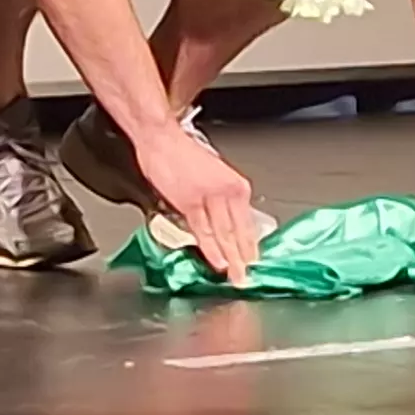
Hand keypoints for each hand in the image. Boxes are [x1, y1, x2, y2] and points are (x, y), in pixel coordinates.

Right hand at [136, 121, 268, 285]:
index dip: (250, 243)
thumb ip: (222, 196)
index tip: (253, 259)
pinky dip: (210, 248)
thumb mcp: (214, 172)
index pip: (247, 222)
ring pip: (223, 233)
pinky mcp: (189, 203)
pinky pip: (202, 231)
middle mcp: (226, 191)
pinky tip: (217, 261)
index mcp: (236, 184)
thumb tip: (228, 220)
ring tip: (235, 275)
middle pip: (237, 230)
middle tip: (246, 275)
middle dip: (242, 256)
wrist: (162, 139)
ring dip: (229, 257)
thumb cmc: (182, 153)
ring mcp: (209, 198)